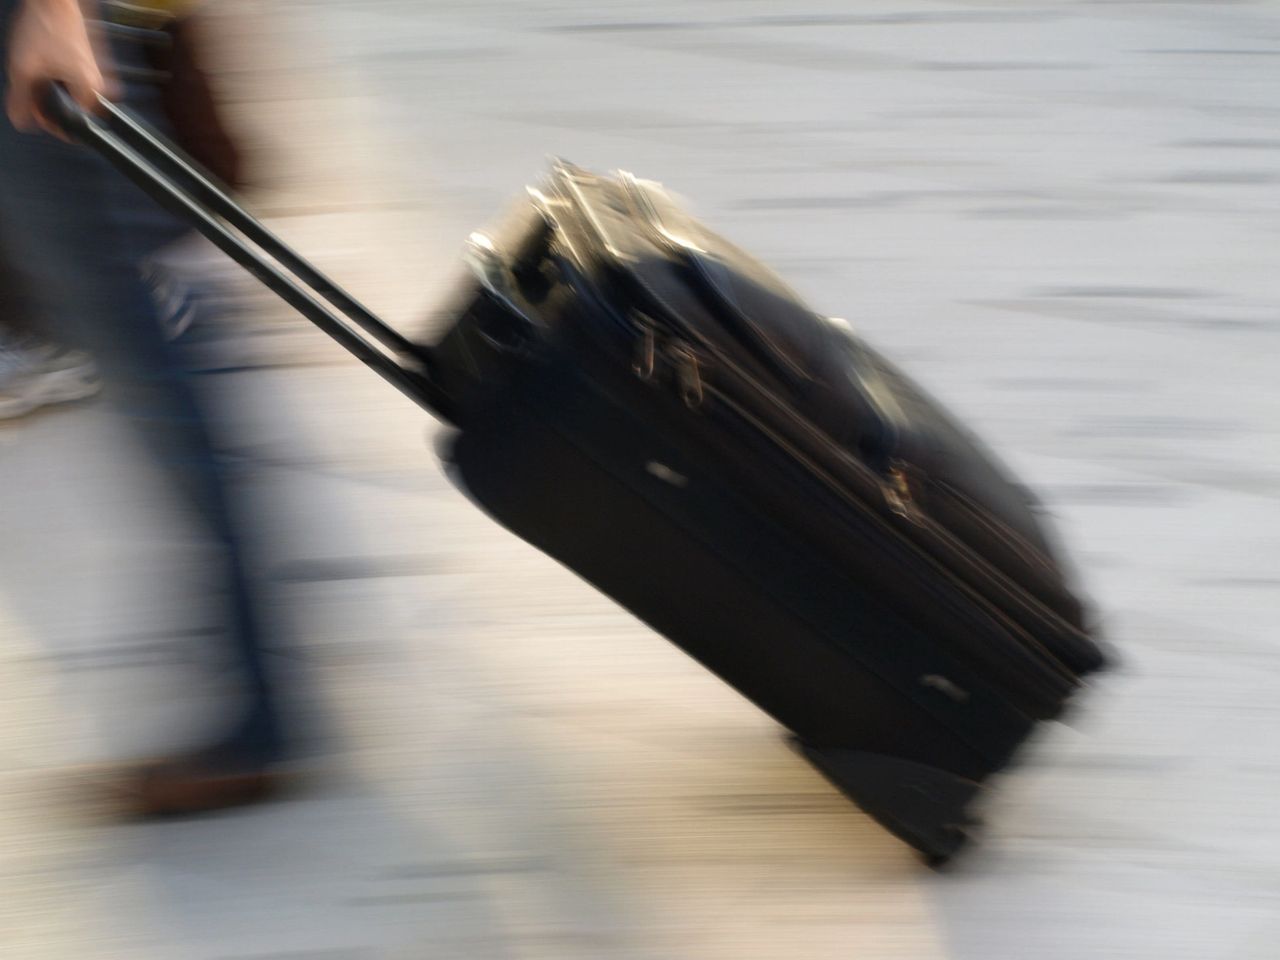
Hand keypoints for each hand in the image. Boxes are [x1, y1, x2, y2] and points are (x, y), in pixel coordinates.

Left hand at [5, 0, 116, 136]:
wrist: (55, 0)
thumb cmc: (46, 27)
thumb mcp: (23, 69)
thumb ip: (21, 100)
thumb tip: (22, 122)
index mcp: (90, 93)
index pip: (75, 126)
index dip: (50, 121)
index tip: (36, 111)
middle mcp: (99, 86)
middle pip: (72, 110)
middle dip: (50, 104)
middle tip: (35, 89)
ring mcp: (95, 73)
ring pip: (71, 95)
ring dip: (52, 90)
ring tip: (40, 71)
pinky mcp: (88, 63)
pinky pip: (72, 81)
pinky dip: (57, 77)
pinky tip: (47, 63)